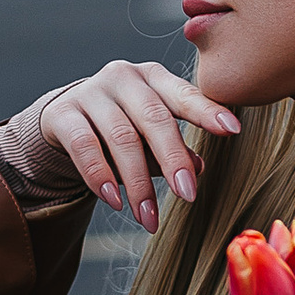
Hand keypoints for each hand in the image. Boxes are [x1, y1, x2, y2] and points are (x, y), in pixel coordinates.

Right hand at [40, 60, 237, 232]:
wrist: (63, 119)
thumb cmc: (121, 125)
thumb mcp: (150, 134)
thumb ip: (174, 148)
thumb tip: (199, 167)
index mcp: (154, 77)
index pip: (184, 94)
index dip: (208, 112)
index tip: (232, 131)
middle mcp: (123, 77)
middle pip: (154, 118)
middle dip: (173, 159)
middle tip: (188, 195)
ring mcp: (90, 92)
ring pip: (121, 137)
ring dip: (138, 183)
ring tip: (148, 217)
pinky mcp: (63, 114)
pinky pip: (85, 146)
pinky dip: (101, 177)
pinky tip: (115, 201)